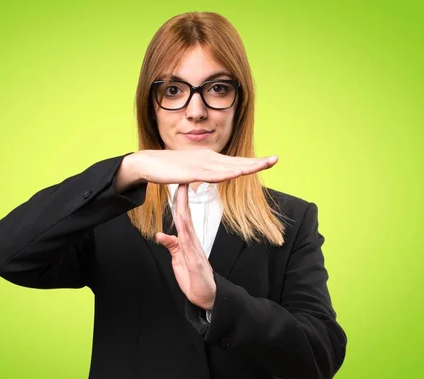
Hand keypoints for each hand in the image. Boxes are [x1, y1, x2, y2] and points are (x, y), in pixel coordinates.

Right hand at [114, 148, 277, 191]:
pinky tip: (237, 173)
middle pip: (236, 161)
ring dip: (245, 166)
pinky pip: (211, 174)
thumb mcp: (193, 171)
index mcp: (210, 159)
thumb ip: (206, 173)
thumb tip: (218, 176)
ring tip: (262, 165)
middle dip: (256, 161)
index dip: (253, 161)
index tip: (270, 161)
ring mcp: (200, 164)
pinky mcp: (190, 171)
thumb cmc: (169, 168)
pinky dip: (225, 173)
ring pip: (227, 166)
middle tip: (276, 159)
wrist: (147, 164)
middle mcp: (208, 158)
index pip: (235, 161)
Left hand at [155, 184, 215, 309]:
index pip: (184, 217)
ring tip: (182, 194)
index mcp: (188, 240)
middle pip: (186, 216)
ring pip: (188, 227)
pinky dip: (185, 232)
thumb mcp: (178, 259)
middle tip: (182, 180)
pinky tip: (182, 222)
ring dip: (184, 210)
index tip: (179, 184)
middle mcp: (193, 242)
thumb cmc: (193, 277)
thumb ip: (171, 245)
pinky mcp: (195, 262)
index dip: (180, 201)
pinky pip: (189, 245)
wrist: (206, 296)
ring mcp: (195, 251)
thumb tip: (159, 233)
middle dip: (183, 199)